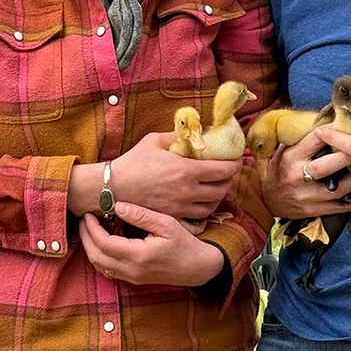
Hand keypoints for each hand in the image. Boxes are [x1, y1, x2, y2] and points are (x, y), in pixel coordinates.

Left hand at [79, 202, 224, 286]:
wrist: (199, 267)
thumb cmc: (186, 243)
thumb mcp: (167, 224)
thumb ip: (141, 215)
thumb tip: (118, 206)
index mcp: (139, 256)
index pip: (104, 243)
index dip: (91, 228)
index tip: (88, 214)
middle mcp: (132, 270)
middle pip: (96, 257)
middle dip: (85, 238)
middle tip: (84, 220)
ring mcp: (132, 278)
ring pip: (99, 266)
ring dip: (90, 248)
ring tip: (91, 228)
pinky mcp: (134, 280)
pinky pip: (108, 269)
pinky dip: (100, 255)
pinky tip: (104, 240)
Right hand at [113, 132, 241, 217]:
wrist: (113, 187)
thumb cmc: (133, 162)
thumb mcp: (155, 140)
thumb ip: (177, 136)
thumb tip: (192, 131)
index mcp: (187, 170)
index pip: (224, 170)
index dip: (235, 165)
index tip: (237, 160)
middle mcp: (188, 191)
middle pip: (222, 189)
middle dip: (230, 180)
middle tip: (229, 173)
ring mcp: (181, 208)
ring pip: (212, 206)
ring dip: (219, 196)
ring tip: (217, 188)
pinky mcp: (173, 218)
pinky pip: (198, 220)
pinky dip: (205, 212)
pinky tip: (203, 205)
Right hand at [260, 129, 350, 219]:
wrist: (267, 200)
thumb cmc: (279, 170)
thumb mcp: (283, 151)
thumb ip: (302, 139)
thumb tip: (327, 121)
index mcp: (291, 157)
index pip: (315, 139)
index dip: (335, 131)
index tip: (350, 125)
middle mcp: (298, 176)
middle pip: (328, 165)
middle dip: (350, 155)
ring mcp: (307, 196)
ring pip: (339, 188)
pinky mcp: (315, 211)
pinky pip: (341, 207)